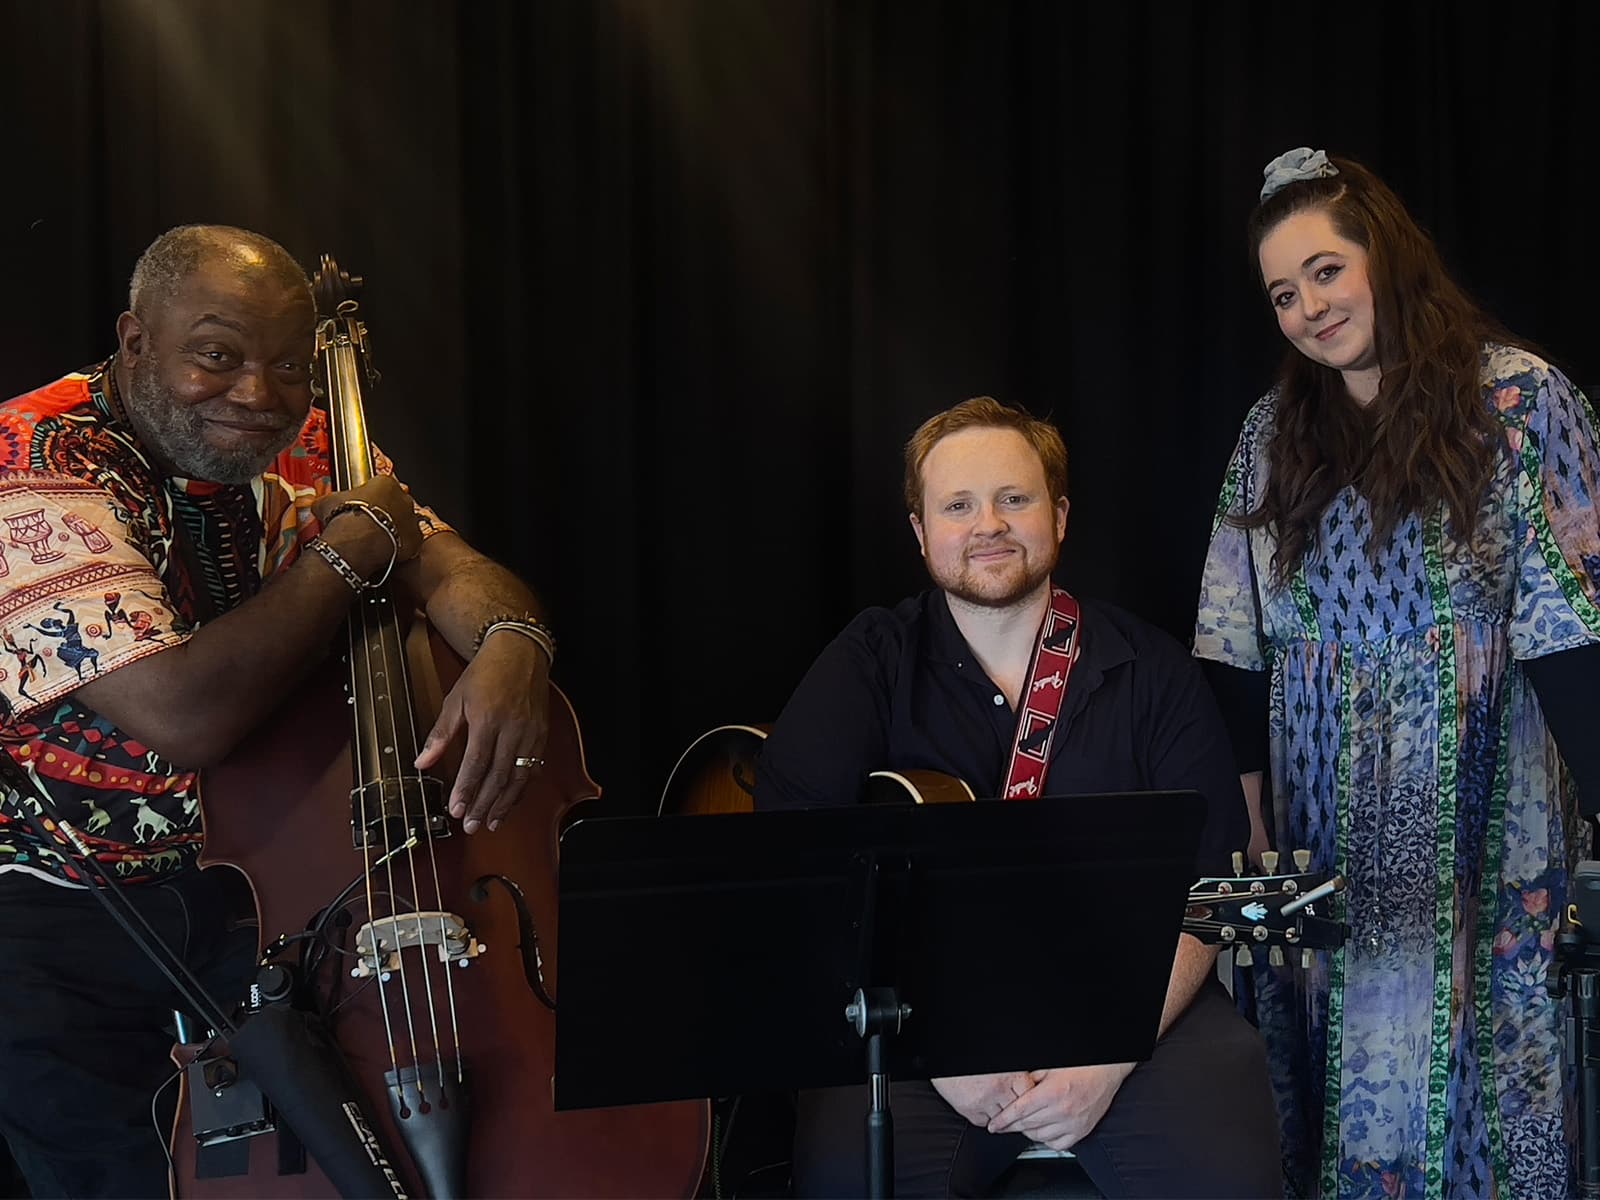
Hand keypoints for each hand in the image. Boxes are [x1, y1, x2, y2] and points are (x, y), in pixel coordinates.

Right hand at [313, 476, 423, 574]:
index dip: (371, 498)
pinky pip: (409, 542)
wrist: (357, 540)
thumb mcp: (327, 502)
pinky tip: (387, 552)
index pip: (382, 486)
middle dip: (386, 513)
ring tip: (378, 540)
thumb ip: (328, 500)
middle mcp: (404, 498)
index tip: (364, 507)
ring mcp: (412, 518)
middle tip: (372, 524)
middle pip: (397, 503)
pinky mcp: (416, 539)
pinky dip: (400, 547)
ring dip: (395, 530)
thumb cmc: (344, 517)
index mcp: (385, 483)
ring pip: (405, 523)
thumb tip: (319, 505)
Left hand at [414, 634, 550, 832]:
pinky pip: (533, 768)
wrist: (520, 653)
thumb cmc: (485, 674)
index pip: (476, 764)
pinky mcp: (541, 735)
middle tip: (471, 825)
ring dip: (504, 803)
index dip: (466, 790)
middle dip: (484, 804)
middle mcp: (512, 730)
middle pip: (498, 776)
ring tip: (492, 822)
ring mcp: (530, 734)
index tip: (456, 810)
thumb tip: (422, 763)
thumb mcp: (455, 699)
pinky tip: (511, 801)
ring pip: (518, 777)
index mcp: (488, 720)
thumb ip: (440, 734)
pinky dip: (521, 789)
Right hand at [930, 1072, 1036, 1127]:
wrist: (946, 1062)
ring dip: (1002, 1115)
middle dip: (1016, 1109)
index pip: (1028, 1094)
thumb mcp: (999, 1065)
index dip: (1029, 1098)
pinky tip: (987, 1109)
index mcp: (1008, 1074)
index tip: (1030, 1101)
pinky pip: (985, 1122)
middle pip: (1016, 1109)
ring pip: (1002, 1119)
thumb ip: (1013, 1076)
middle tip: (1015, 1109)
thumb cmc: (970, 1061)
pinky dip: (987, 1118)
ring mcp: (983, 1102)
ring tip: (999, 1107)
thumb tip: (1028, 1086)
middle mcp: (996, 1089)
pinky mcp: (969, 1110)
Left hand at [986, 1062, 1133, 1151]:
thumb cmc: (1082, 1066)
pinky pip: (1059, 1144)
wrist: (1106, 1071)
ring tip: (1023, 1125)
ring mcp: (1073, 1123)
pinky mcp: (1082, 1131)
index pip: (1020, 1112)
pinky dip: (1047, 1140)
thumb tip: (1015, 1089)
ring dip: (1028, 1132)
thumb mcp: (1050, 1067)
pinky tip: (1042, 1132)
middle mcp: (1063, 1111)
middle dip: (1012, 1126)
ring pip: (1041, 1136)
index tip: (994, 1125)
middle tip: (1004, 1125)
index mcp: (1052, 1093)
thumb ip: (1031, 1079)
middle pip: (1028, 1125)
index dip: (1003, 1120)